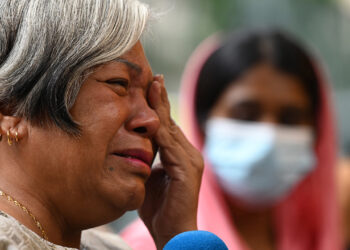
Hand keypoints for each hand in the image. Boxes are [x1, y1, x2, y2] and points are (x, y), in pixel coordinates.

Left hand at [138, 74, 203, 248]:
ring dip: (161, 106)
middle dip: (160, 98)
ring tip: (154, 85)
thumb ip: (146, 159)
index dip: (159, 106)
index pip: (167, 125)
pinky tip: (152, 115)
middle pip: (170, 121)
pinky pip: (170, 145)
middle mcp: (188, 153)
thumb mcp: (149, 177)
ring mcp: (190, 160)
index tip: (150, 85)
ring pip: (171, 128)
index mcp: (179, 155)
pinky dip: (161, 129)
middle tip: (152, 76)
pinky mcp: (188, 170)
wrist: (173, 233)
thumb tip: (135, 146)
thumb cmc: (159, 208)